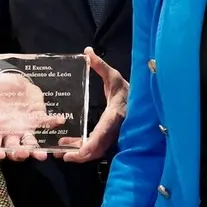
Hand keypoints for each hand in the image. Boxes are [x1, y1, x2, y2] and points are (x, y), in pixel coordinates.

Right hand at [0, 72, 62, 160]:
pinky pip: (46, 123)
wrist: (15, 81)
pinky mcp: (38, 119)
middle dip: (17, 154)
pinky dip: (53, 122)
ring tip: (40, 155)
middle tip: (21, 154)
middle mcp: (11, 132)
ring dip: (35, 150)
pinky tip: (59, 120)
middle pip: (13, 149)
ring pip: (30, 144)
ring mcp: (26, 128)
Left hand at [55, 47, 128, 163]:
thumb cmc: (128, 89)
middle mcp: (116, 128)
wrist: (144, 102)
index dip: (92, 143)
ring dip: (81, 154)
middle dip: (82, 155)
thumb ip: (100, 66)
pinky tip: (69, 146)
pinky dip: (84, 149)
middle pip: (100, 147)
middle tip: (64, 156)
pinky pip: (98, 147)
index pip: (104, 131)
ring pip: (98, 150)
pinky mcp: (112, 137)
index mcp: (116, 114)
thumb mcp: (114, 76)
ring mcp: (115, 135)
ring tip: (61, 153)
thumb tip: (87, 51)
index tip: (80, 151)